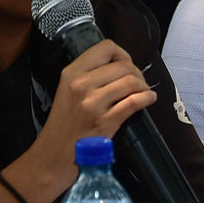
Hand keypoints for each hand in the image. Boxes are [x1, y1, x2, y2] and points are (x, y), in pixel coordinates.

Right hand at [34, 39, 156, 176]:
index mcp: (71, 73)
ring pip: (131, 81)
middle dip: (137, 73)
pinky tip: (148, 99)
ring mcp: (93, 103)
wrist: (55, 155)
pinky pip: (134, 102)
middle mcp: (81, 84)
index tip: (126, 65)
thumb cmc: (64, 124)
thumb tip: (119, 65)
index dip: (122, 54)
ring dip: (144, 86)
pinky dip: (147, 98)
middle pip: (124, 65)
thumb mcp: (67, 90)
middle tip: (138, 83)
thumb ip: (88, 75)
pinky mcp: (105, 122)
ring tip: (143, 92)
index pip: (106, 47)